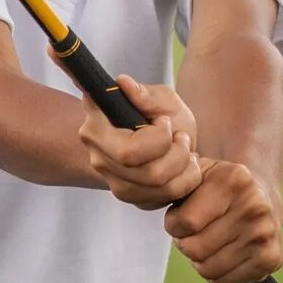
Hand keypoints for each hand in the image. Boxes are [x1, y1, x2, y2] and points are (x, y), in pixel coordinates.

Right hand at [78, 75, 203, 209]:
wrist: (167, 141)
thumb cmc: (161, 115)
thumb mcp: (162, 98)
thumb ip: (147, 94)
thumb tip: (123, 83)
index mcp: (97, 126)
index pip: (129, 151)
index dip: (158, 139)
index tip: (165, 122)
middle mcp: (99, 157)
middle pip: (148, 173)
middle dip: (177, 154)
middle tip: (181, 137)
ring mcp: (112, 181)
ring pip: (158, 188)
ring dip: (184, 166)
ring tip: (185, 149)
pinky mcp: (129, 198)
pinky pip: (164, 199)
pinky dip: (185, 182)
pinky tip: (183, 166)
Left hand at [164, 157, 282, 282]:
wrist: (262, 199)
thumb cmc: (217, 190)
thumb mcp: (197, 173)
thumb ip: (174, 180)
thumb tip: (152, 188)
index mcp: (235, 179)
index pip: (184, 223)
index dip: (174, 224)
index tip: (181, 215)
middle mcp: (255, 205)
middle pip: (194, 249)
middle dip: (186, 243)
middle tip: (197, 232)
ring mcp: (266, 234)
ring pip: (206, 269)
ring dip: (200, 260)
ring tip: (211, 242)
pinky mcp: (272, 258)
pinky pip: (222, 282)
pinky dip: (217, 273)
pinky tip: (226, 254)